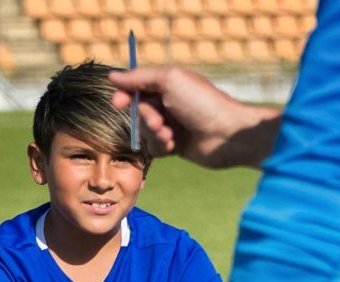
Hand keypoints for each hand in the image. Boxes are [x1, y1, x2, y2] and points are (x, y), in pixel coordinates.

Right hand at [109, 66, 279, 168]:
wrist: (227, 134)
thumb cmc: (201, 103)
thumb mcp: (169, 80)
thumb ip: (139, 77)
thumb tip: (112, 76)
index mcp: (169, 83)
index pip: (137, 86)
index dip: (126, 94)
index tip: (118, 103)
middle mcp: (170, 102)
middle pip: (140, 110)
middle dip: (145, 117)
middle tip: (159, 122)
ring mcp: (173, 123)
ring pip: (146, 130)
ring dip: (154, 133)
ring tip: (170, 135)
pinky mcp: (176, 144)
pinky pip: (155, 147)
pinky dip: (161, 146)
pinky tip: (174, 145)